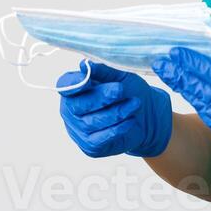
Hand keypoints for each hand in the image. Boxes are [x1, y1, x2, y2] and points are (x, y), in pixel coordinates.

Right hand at [55, 62, 175, 157]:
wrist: (146, 116)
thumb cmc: (127, 92)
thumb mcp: (118, 76)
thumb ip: (102, 70)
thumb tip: (84, 65)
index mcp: (73, 88)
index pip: (65, 84)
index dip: (74, 83)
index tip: (86, 78)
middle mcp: (70, 110)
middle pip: (79, 104)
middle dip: (102, 96)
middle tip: (120, 89)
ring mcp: (78, 130)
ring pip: (94, 121)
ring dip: (117, 112)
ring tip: (135, 103)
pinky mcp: (90, 146)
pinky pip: (102, 137)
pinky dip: (118, 128)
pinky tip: (130, 120)